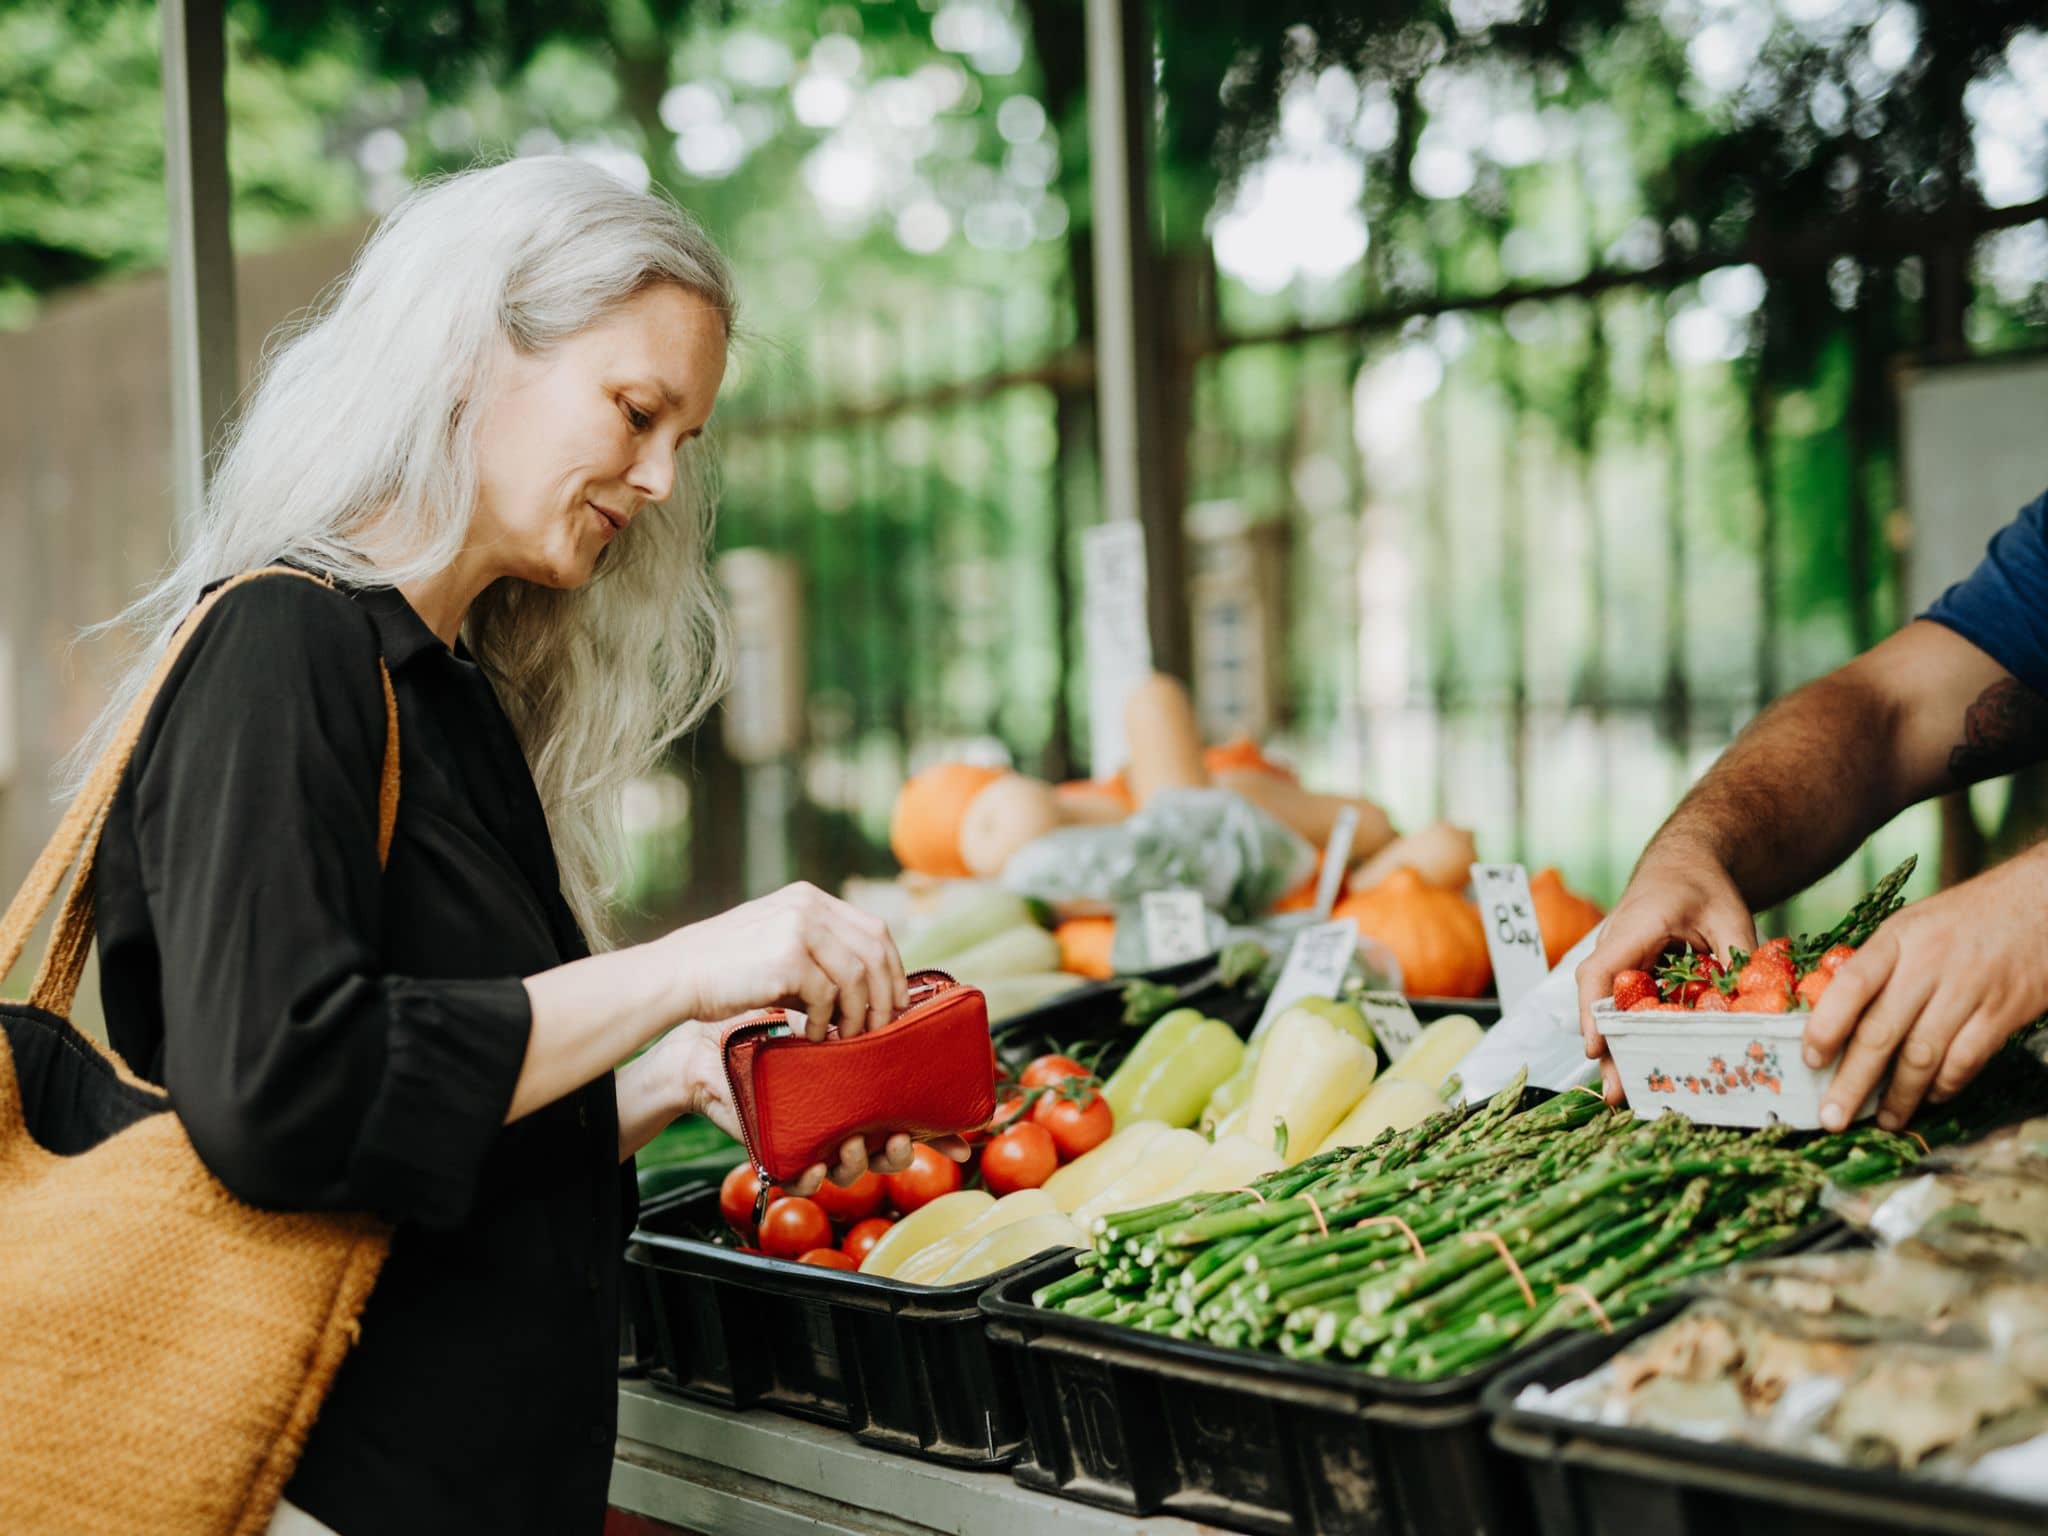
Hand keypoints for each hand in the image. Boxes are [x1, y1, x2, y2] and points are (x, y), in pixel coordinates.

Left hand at [650, 1020, 970, 1196]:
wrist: (708, 1044)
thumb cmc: (765, 1029)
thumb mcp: (820, 1018)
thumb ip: (858, 1012)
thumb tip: (903, 989)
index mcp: (861, 1095)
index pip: (909, 1120)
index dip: (940, 1134)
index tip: (965, 1134)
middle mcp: (843, 1122)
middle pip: (887, 1155)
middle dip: (899, 1153)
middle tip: (896, 1135)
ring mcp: (814, 1140)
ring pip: (851, 1170)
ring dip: (858, 1161)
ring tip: (850, 1140)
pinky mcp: (780, 1153)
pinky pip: (803, 1179)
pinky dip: (812, 1177)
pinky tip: (815, 1165)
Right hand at [665, 881, 907, 1039]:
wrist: (677, 974)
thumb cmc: (727, 969)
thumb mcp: (778, 943)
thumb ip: (819, 955)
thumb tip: (869, 991)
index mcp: (809, 898)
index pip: (874, 929)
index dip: (893, 969)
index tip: (896, 1002)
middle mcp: (808, 906)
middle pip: (875, 951)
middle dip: (885, 995)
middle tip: (882, 1028)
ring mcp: (798, 928)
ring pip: (857, 977)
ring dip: (858, 1014)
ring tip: (845, 1037)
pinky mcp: (788, 958)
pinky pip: (828, 996)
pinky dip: (826, 1022)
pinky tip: (812, 1034)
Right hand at [1575, 848, 1756, 1102]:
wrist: (1685, 864)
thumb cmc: (1702, 884)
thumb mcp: (1730, 913)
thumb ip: (1739, 955)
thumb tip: (1756, 1005)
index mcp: (1634, 928)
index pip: (1600, 971)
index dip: (1594, 1011)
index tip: (1597, 1047)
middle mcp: (1617, 948)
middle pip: (1600, 1001)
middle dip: (1606, 1047)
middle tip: (1616, 1092)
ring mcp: (1622, 964)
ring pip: (1611, 1010)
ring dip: (1618, 1049)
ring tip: (1629, 1093)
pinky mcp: (1634, 976)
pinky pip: (1629, 1008)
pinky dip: (1636, 1037)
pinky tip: (1650, 1067)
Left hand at [1803, 849, 2047, 1131]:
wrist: (2040, 902)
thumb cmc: (1964, 918)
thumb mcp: (1911, 925)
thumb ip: (1877, 965)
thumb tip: (1833, 1016)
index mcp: (1897, 938)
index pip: (1852, 984)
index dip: (1826, 1025)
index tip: (1809, 1060)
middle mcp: (1929, 964)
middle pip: (1882, 1031)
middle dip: (1852, 1081)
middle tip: (1832, 1118)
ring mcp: (1968, 990)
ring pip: (1923, 1054)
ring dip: (1899, 1096)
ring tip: (1882, 1120)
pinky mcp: (2003, 1012)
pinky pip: (1966, 1060)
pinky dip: (1945, 1086)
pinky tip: (1930, 1099)